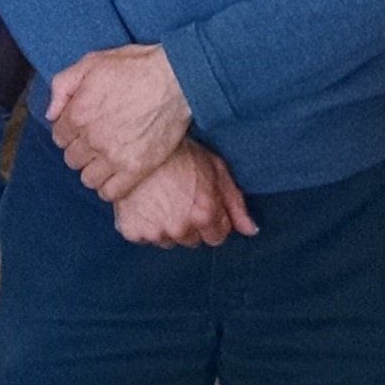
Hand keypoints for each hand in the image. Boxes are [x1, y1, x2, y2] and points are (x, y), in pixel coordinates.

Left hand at [48, 44, 192, 200]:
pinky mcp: (136, 169)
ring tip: (106, 158)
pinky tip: (116, 173)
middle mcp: (92, 138)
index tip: (83, 127)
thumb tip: (51, 113)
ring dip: (93, 169)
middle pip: (72, 159)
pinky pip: (110, 192)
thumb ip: (62, 85)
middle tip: (97, 140)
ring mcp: (114, 156)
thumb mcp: (91, 62)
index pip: (59, 137)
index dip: (70, 131)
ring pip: (87, 178)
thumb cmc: (136, 67)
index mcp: (78, 113)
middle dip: (81, 149)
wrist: (176, 79)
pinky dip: (109, 187)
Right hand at [111, 143, 258, 248]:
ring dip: (167, 226)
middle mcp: (180, 228)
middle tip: (180, 197)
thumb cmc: (179, 152)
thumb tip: (250, 230)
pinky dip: (145, 224)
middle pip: (193, 240)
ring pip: (169, 240)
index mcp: (204, 214)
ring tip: (162, 198)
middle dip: (190, 224)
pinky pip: (145, 237)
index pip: (217, 236)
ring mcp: (155, 232)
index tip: (202, 203)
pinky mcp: (133, 231)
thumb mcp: (216, 169)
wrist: (139, 143)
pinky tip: (146, 203)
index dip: (212, 218)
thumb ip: (236, 204)